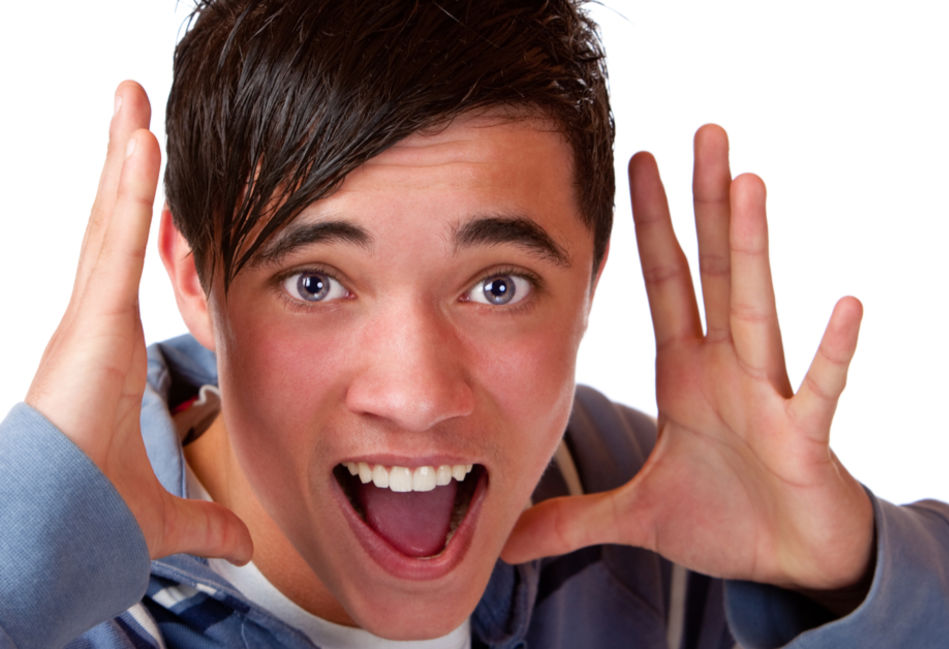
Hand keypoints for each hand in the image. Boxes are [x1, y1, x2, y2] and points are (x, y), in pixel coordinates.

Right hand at [24, 81, 251, 564]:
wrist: (55, 531)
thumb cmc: (87, 515)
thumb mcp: (162, 511)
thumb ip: (205, 523)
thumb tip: (244, 544)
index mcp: (110, 354)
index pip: (127, 272)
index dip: (137, 223)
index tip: (148, 183)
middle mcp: (96, 325)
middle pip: (116, 231)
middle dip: (126, 172)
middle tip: (137, 113)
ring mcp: (90, 316)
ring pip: (113, 220)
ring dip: (126, 157)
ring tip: (137, 99)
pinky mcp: (91, 317)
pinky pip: (117, 238)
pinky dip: (129, 187)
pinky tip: (142, 134)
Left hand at [503, 125, 872, 594]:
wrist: (791, 565)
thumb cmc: (728, 520)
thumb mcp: (637, 517)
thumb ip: (573, 520)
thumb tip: (506, 539)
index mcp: (688, 375)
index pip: (666, 284)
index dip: (652, 226)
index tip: (640, 161)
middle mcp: (728, 370)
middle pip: (714, 272)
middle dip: (706, 204)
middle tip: (705, 133)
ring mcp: (768, 397)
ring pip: (758, 309)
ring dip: (752, 249)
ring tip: (749, 184)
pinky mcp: (803, 437)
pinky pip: (819, 390)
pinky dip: (832, 353)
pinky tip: (848, 305)